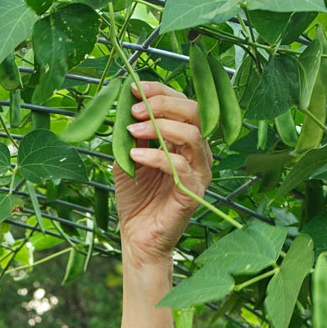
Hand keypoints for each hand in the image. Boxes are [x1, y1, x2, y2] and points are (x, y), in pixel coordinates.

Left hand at [115, 80, 212, 268]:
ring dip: (160, 126)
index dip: (159, 91)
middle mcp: (197, 153)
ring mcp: (199, 172)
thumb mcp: (128, 159)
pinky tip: (135, 157)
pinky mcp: (193, 192)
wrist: (137, 239)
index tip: (134, 88)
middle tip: (136, 108)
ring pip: (192, 135)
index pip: (181, 104)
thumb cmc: (135, 201)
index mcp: (184, 141)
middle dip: (163, 103)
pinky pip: (180, 166)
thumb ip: (132, 135)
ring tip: (132, 130)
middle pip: (194, 112)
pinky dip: (155, 156)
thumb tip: (127, 104)